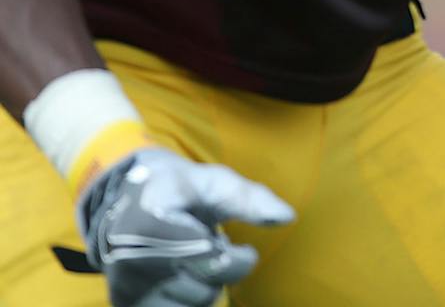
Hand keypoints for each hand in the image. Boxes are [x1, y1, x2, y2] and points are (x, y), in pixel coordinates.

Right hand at [75, 148, 292, 306]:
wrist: (127, 202)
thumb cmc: (181, 190)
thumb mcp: (214, 181)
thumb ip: (249, 198)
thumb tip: (287, 217)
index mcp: (152, 222)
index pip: (214, 262)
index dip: (236, 258)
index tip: (228, 244)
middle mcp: (130, 259)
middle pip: (206, 290)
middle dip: (218, 270)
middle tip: (206, 249)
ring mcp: (125, 285)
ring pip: (192, 306)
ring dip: (200, 287)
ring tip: (188, 261)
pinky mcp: (125, 302)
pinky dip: (184, 299)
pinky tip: (177, 277)